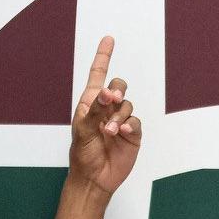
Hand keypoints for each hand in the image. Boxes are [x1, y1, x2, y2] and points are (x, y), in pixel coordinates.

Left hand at [69, 35, 141, 194]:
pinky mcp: (132, 134)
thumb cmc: (82, 154)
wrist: (93, 179)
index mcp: (90, 104)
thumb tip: (106, 93)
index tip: (108, 39)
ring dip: (118, 115)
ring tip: (109, 131)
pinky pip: (136, 121)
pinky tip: (121, 132)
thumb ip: (94, 110)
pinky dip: (130, 124)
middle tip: (110, 99)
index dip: (104, 57)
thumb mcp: (82, 130)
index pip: (98, 76)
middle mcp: (107, 109)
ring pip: (127, 104)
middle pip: (118, 86)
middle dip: (116, 89)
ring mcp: (121, 121)